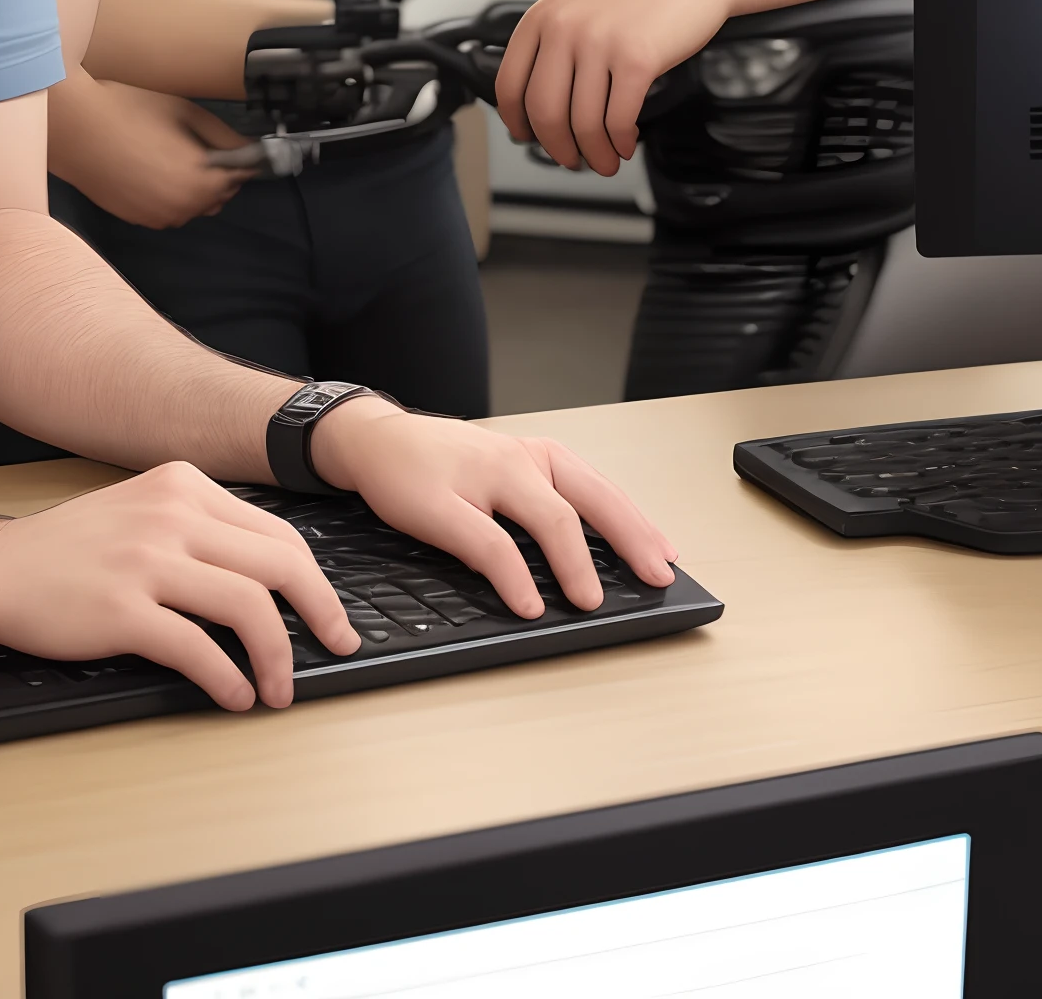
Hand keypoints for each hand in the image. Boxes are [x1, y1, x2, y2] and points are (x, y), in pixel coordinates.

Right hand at [0, 462, 359, 709]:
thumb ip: (201, 529)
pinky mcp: (122, 609)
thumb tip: (271, 578)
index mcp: (184, 486)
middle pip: (278, 565)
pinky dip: (228, 679)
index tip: (330, 616)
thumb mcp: (144, 509)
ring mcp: (146, 560)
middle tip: (335, 647)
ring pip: (248, 607)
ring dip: (277, 658)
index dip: (315, 581)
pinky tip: (233, 696)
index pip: (278, 534)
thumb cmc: (72, 549)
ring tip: (277, 690)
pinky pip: (197, 649)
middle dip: (319, 613)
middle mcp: (172, 514)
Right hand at [48, 72, 253, 227]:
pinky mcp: (135, 219)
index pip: (242, 177)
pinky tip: (148, 167)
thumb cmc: (130, 111)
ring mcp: (157, 217)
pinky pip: (167, 210)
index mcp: (202, 182)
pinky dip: (167, 194)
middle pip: (219, 195)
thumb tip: (252, 150)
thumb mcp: (187, 113)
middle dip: (217, 174)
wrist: (74, 126)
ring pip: (192, 205)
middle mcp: (183, 208)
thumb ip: (226, 137)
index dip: (242, 158)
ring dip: (192, 186)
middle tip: (196, 143)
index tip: (237, 146)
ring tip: (167, 153)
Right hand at [308, 401, 677, 616]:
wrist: (375, 440)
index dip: (638, 525)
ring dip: (576, 563)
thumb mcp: (503, 472)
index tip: (665, 556)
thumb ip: (541, 504)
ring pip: (547, 518)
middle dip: (629, 540)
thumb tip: (591, 559)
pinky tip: (528, 602)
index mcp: (538, 455)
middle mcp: (518, 460)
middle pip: (587, 500)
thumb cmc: (445, 463)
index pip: (601, 490)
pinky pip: (489, 543)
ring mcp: (482, 478)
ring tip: (590, 601)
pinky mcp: (443, 502)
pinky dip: (515, 576)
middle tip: (653, 576)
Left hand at [495, 0, 736, 175]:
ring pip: (583, 123)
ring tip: (606, 159)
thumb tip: (541, 90)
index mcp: (544, 15)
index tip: (526, 135)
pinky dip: (620, 142)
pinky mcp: (636, 61)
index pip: (509, 83)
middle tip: (569, 158)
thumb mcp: (582, 0)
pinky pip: (618, 120)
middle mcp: (566, 29)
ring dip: (594, 153)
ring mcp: (600, 44)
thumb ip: (557, 38)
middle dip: (556, 147)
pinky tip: (626, 143)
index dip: (516, 121)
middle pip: (544, 111)